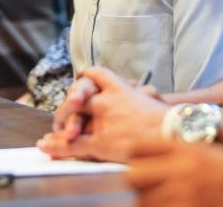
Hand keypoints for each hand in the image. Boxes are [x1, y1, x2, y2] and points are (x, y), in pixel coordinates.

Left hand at [38, 66, 169, 160]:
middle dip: (67, 106)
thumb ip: (141, 95)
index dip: (85, 80)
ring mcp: (102, 121)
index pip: (96, 74)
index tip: (79, 85)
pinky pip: (73, 145)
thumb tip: (142, 93)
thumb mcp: (153, 98)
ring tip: (51, 134)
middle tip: (61, 116)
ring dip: (59, 127)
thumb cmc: (170, 120)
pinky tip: (46, 147)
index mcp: (120, 88)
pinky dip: (58, 147)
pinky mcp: (101, 142)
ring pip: (71, 120)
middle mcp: (107, 101)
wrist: (176, 134)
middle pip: (77, 97)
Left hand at [127, 137, 222, 206]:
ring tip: (161, 199)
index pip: (139, 146)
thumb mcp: (208, 152)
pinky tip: (174, 205)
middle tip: (145, 185)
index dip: (135, 155)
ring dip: (147, 200)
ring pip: (142, 201)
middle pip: (134, 175)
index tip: (139, 162)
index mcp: (186, 149)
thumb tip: (143, 152)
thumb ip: (176, 150)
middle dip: (136, 181)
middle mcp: (182, 171)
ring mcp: (183, 197)